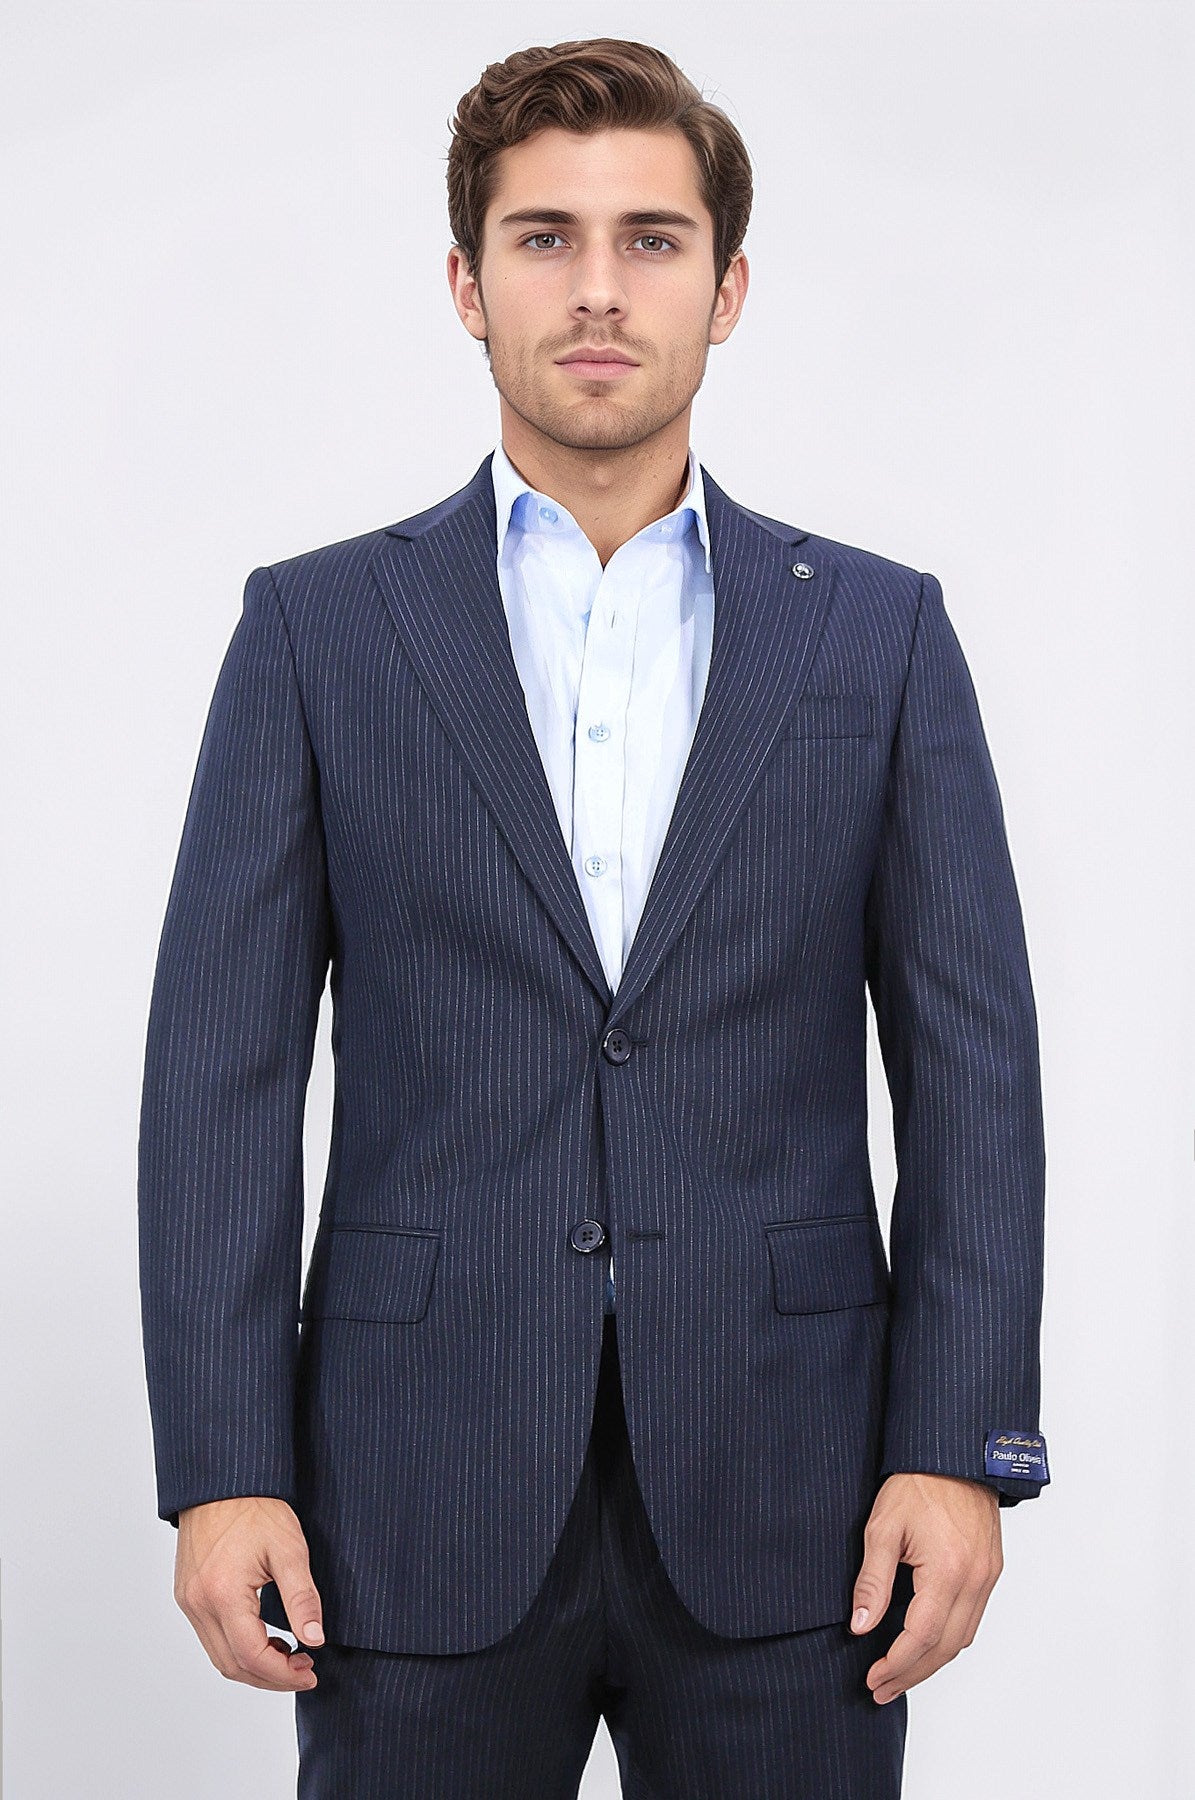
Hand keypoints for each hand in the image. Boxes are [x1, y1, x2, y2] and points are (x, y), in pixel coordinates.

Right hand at [174, 1496, 323, 1690]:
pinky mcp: (187, 1595)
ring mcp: (189, 1601)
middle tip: (304, 1670)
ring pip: (219, 1656)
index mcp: (222, 1593)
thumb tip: (315, 1638)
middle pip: (232, 1665)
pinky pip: (211, 1637)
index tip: (311, 1671)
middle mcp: (198, 1603)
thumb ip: (302, 1598)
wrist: (222, 1482)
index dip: (283, 1674)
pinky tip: (265, 1637)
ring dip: (253, 1665)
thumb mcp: (289, 1549)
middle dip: (270, 1677)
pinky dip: (237, 1648)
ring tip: (289, 1656)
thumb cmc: (255, 1508)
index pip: (251, 1656)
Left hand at [850, 1472, 1002, 1704]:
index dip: (897, 1664)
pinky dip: (949, 1638)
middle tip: (882, 1688)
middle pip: (947, 1647)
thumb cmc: (919, 1482)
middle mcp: (975, 1580)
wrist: (954, 1453)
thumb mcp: (882, 1527)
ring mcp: (988, 1576)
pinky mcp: (990, 1569)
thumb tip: (861, 1625)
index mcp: (949, 1571)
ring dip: (932, 1661)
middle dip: (913, 1673)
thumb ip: (873, 1580)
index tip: (874, 1677)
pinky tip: (926, 1642)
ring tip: (900, 1673)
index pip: (923, 1636)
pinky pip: (973, 1618)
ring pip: (964, 1637)